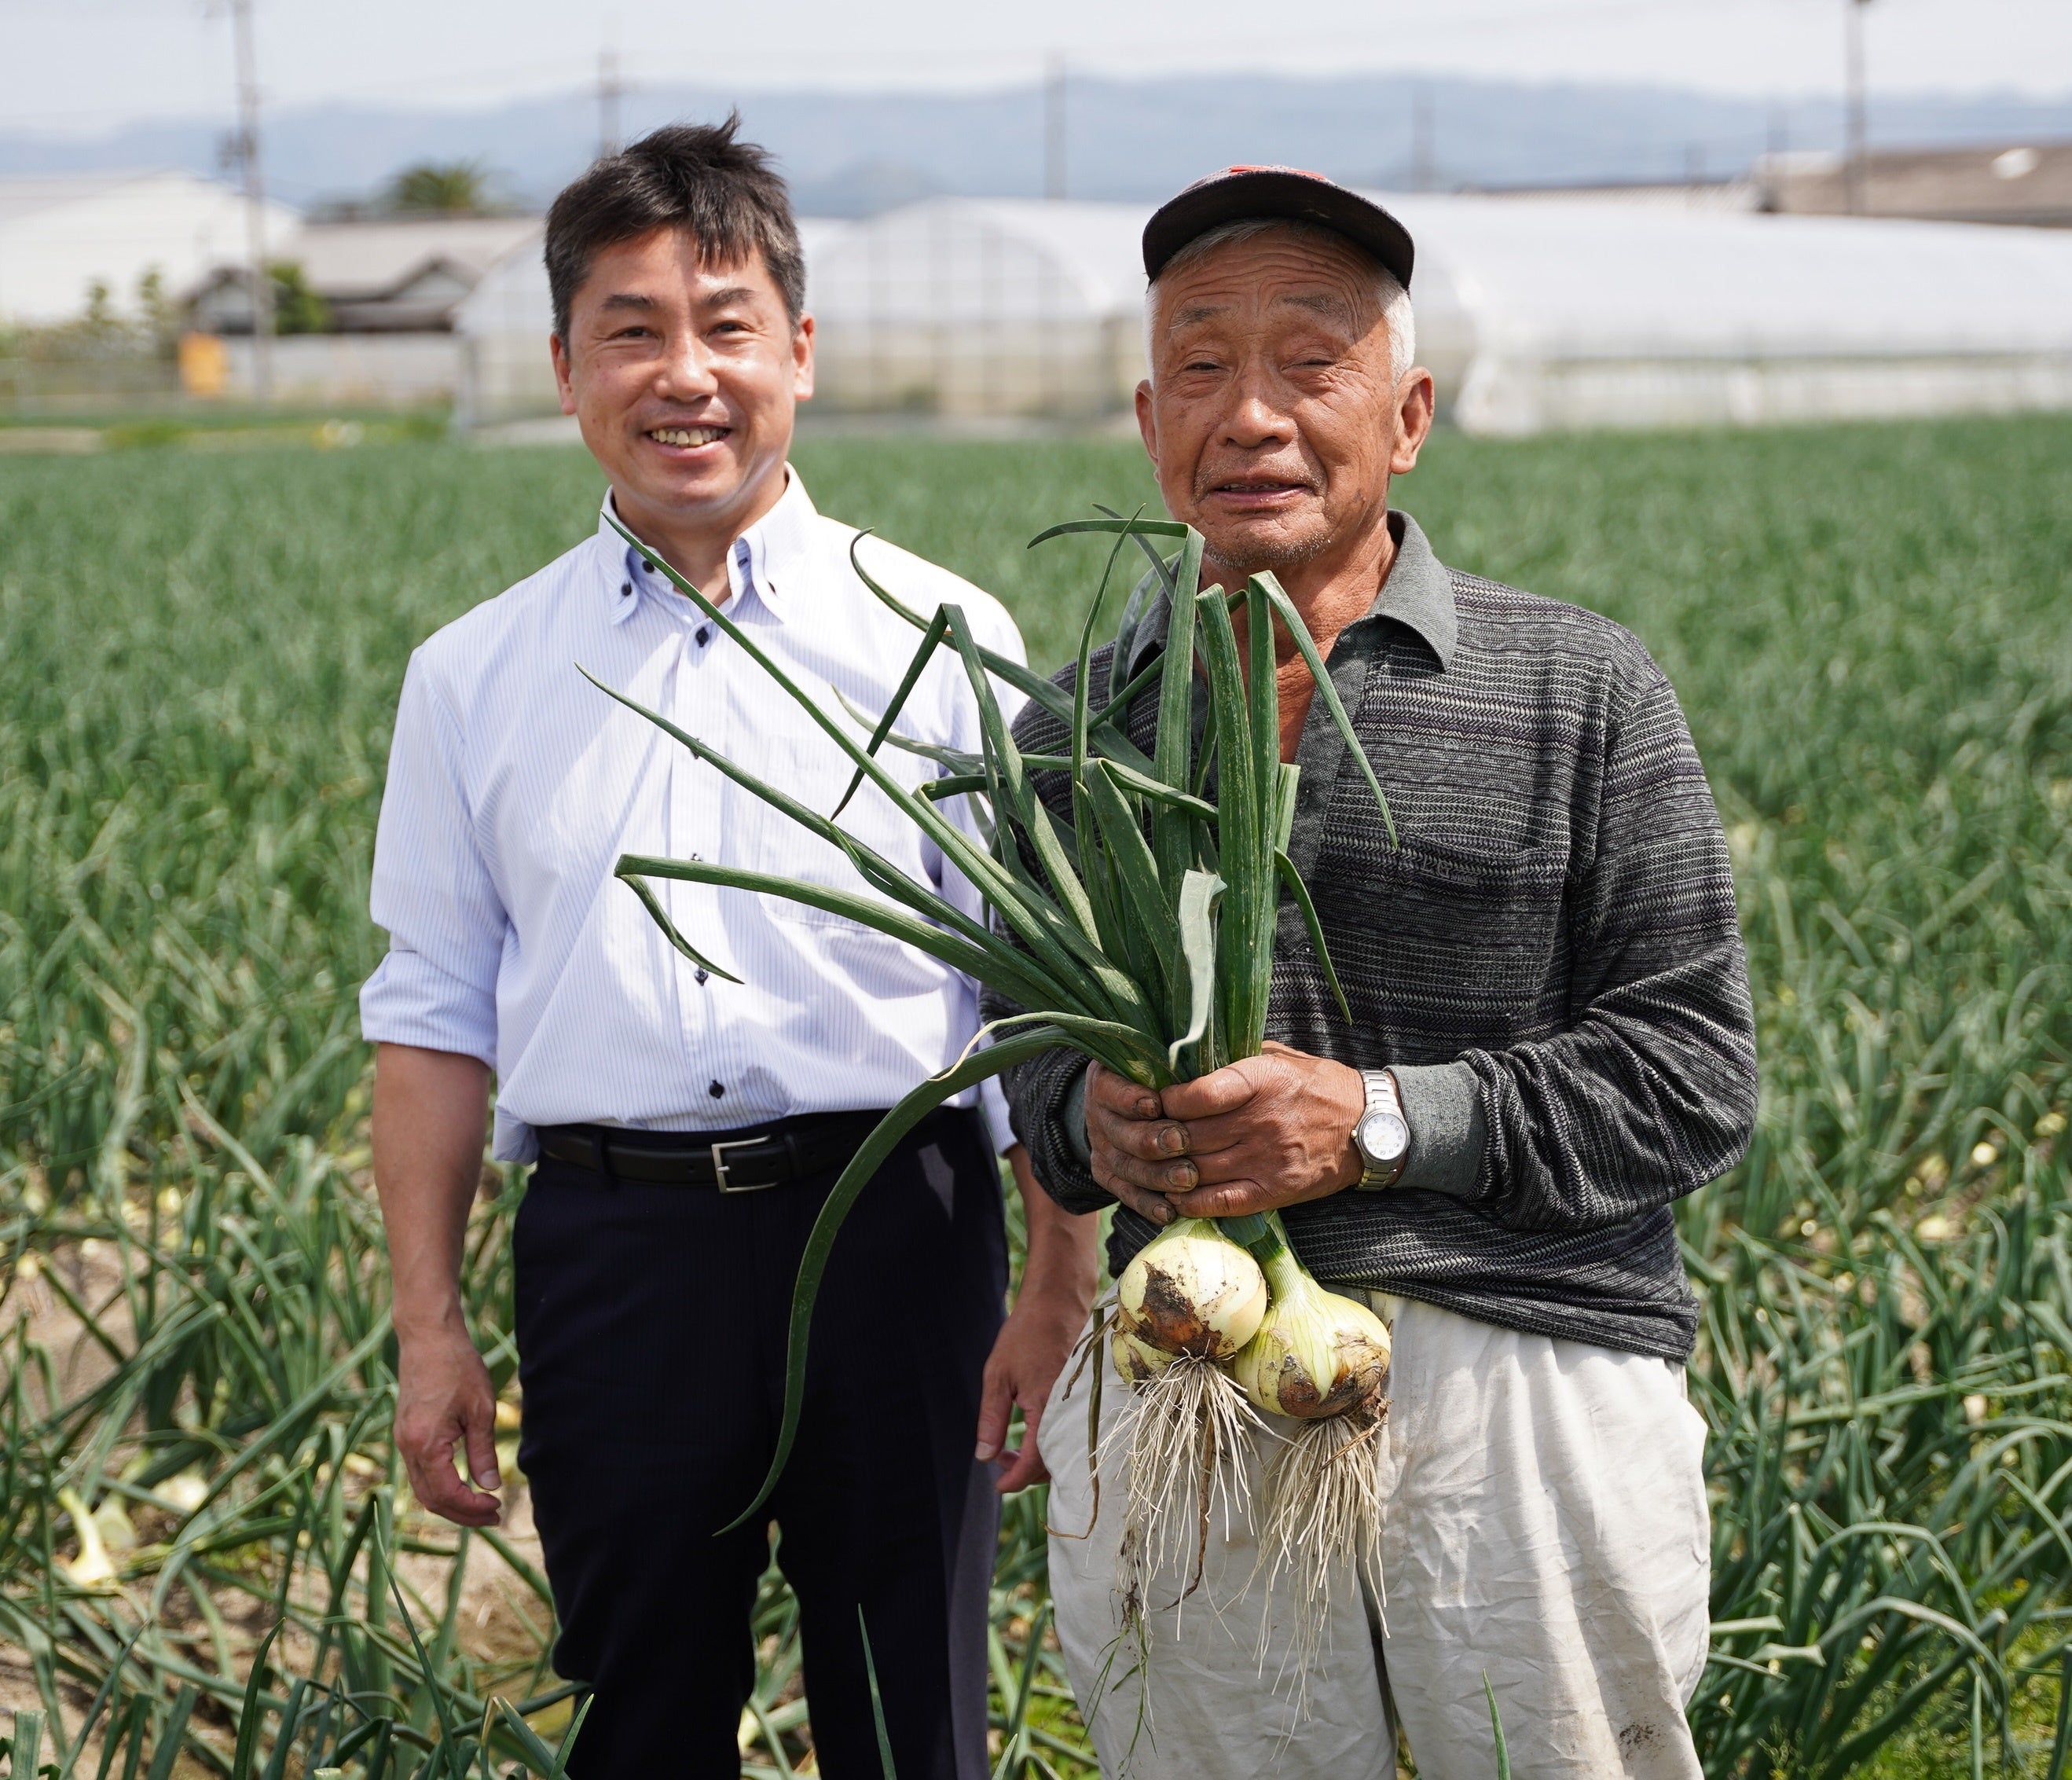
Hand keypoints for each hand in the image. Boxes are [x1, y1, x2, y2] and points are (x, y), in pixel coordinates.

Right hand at [395, 1322, 503, 1526]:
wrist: (428, 1336)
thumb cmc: (458, 1366)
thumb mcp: (480, 1409)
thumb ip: (483, 1451)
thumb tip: (491, 1486)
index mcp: (425, 1444)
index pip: (447, 1494)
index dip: (472, 1508)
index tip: (497, 1507)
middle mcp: (407, 1447)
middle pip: (431, 1499)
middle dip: (462, 1513)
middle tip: (494, 1515)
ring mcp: (402, 1440)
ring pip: (422, 1488)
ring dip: (450, 1502)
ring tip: (481, 1505)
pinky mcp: (404, 1432)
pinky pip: (418, 1471)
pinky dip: (439, 1485)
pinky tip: (463, 1483)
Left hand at [975, 1289, 1084, 1491]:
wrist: (1058, 1304)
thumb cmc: (1024, 1336)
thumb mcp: (997, 1376)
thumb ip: (991, 1418)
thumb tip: (984, 1456)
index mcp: (1046, 1409)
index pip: (1034, 1463)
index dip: (1014, 1480)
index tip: (998, 1486)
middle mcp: (1069, 1412)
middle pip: (1052, 1464)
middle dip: (1023, 1471)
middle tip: (998, 1458)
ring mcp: (1080, 1405)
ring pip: (1064, 1450)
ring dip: (1038, 1458)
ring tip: (1009, 1447)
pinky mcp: (1085, 1399)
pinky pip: (1072, 1433)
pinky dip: (1052, 1442)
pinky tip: (1032, 1433)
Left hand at [1089, 1043, 1365, 1220]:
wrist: (1368, 1127)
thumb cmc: (1318, 1086)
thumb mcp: (1280, 1057)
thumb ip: (1236, 1057)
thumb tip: (1186, 1053)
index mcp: (1262, 1081)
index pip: (1200, 1093)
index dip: (1166, 1099)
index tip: (1152, 1099)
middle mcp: (1262, 1121)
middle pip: (1190, 1135)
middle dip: (1158, 1137)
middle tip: (1138, 1135)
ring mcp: (1267, 1159)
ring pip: (1198, 1169)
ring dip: (1166, 1170)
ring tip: (1147, 1164)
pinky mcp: (1274, 1190)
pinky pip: (1221, 1202)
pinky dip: (1190, 1201)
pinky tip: (1172, 1195)